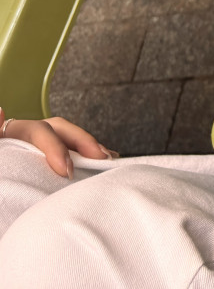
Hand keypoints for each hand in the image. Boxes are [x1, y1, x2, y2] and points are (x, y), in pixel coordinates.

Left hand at [0, 107, 117, 178]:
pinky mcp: (50, 164)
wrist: (0, 197)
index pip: (38, 131)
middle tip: (100, 159)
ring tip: (107, 160)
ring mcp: (39, 149)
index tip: (65, 170)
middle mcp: (27, 137)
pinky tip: (103, 165)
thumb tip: (0, 110)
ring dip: (91, 148)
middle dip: (83, 141)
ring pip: (69, 140)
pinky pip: (73, 154)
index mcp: (10, 133)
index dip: (55, 147)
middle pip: (60, 129)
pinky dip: (90, 158)